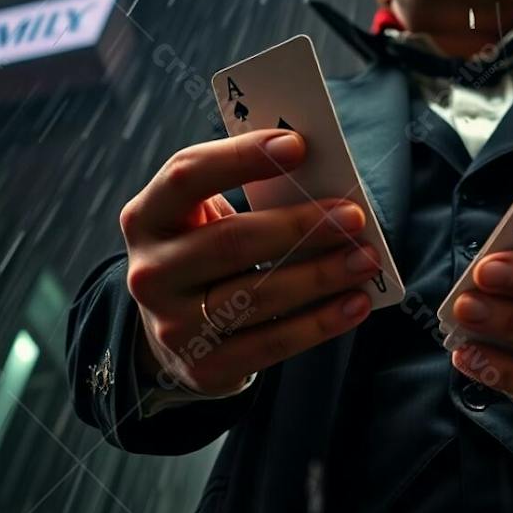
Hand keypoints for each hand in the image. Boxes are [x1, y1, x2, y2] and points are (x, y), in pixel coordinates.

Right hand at [120, 128, 381, 395]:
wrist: (172, 333)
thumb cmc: (205, 254)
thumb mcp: (206, 219)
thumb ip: (251, 198)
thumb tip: (326, 186)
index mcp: (147, 217)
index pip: (186, 175)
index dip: (241, 157)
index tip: (299, 146)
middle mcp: (150, 272)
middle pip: (232, 241)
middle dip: (300, 227)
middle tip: (354, 217)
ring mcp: (173, 325)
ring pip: (258, 297)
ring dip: (322, 276)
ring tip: (365, 259)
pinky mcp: (205, 367)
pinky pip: (273, 343)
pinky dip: (321, 323)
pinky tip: (357, 303)